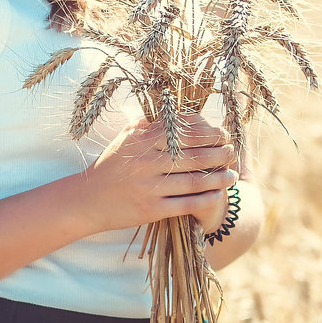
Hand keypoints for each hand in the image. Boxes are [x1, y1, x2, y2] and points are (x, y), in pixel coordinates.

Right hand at [76, 112, 238, 234]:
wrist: (88, 200)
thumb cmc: (110, 166)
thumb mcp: (124, 139)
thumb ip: (148, 125)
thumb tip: (176, 112)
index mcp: (141, 141)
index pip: (183, 132)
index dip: (208, 132)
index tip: (223, 133)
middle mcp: (146, 162)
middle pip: (193, 155)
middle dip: (219, 152)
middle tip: (232, 151)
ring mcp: (150, 187)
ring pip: (194, 180)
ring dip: (218, 177)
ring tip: (233, 174)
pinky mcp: (152, 209)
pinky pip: (187, 204)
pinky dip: (206, 198)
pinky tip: (218, 194)